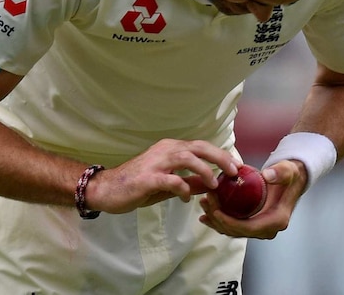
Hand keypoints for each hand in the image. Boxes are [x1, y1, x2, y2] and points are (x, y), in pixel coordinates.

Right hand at [86, 138, 238, 213]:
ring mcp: (155, 163)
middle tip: (234, 171)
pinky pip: (170, 179)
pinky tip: (186, 197)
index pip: (201, 146)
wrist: (106, 189)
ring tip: (214, 184)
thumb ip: (189, 182)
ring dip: (204, 170)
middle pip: (198, 147)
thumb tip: (211, 184)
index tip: (237, 166)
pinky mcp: (147, 178)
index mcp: (170, 149)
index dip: (221, 155)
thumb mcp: (168, 184)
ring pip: (186, 158)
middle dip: (220, 157)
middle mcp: (164, 150)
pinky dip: (182, 187)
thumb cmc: (137, 186)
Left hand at [199, 159, 307, 238]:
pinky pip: (234, 227)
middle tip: (206, 201)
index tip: (215, 211)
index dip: (230, 223)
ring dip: (216, 220)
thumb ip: (280, 172)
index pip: (249, 228)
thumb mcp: (287, 171)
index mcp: (276, 220)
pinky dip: (220, 221)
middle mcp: (268, 229)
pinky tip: (207, 214)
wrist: (292, 180)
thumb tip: (268, 176)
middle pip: (238, 231)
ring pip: (233, 231)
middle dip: (218, 220)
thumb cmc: (289, 176)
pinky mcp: (253, 224)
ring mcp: (260, 229)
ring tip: (204, 204)